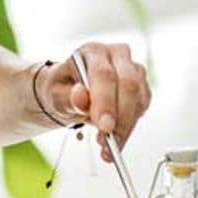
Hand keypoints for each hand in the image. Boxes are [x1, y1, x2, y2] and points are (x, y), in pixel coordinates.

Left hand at [42, 41, 151, 158]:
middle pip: (128, 84)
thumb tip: (80, 97)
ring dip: (125, 126)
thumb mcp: (56, 95)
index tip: (105, 126)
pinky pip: (142, 108)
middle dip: (121, 116)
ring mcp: (133, 70)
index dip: (106, 101)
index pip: (104, 74)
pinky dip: (129, 128)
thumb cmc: (62, 89)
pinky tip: (115, 139)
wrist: (69, 93)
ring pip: (138, 98)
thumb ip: (67, 97)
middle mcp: (117, 55)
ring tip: (107, 146)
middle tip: (109, 140)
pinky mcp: (141, 88)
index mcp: (93, 51)